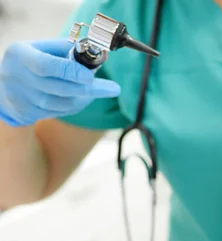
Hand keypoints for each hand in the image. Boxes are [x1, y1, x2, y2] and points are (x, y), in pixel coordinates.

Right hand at [0, 39, 120, 126]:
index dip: (72, 71)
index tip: (92, 75)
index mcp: (20, 55)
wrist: (2, 86)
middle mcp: (16, 76)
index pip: (48, 66)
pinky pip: (55, 113)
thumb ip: (65, 49)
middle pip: (58, 88)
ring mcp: (19, 97)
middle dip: (88, 89)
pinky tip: (81, 99)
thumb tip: (96, 51)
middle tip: (112, 89)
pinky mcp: (23, 113)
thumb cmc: (30, 62)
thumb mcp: (41, 48)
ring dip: (82, 99)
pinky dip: (73, 107)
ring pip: (59, 104)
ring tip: (96, 91)